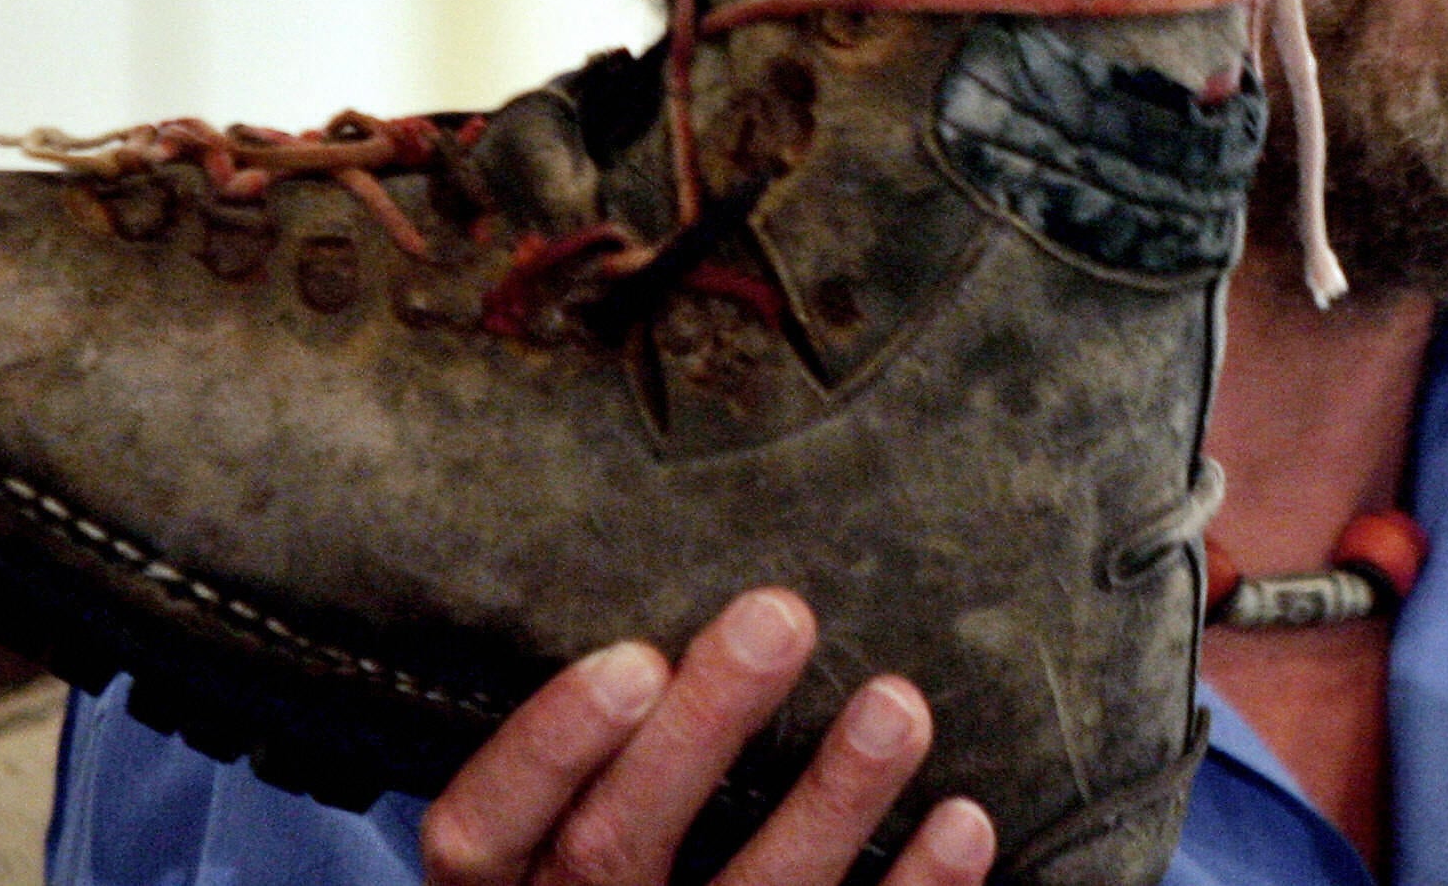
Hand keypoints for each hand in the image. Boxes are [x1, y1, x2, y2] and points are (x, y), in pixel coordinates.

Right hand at [419, 588, 996, 885]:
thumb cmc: (578, 860)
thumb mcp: (533, 820)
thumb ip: (568, 746)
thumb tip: (643, 589)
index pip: (484, 827)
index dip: (552, 745)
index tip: (634, 658)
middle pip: (617, 850)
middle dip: (705, 730)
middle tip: (780, 616)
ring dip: (832, 805)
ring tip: (897, 706)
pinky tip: (963, 823)